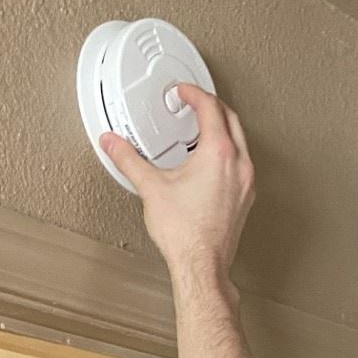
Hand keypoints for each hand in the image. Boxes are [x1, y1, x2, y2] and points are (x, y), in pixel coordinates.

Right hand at [101, 86, 255, 282]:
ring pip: (240, 141)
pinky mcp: (245, 199)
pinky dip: (228, 153)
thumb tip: (112, 143)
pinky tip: (212, 163)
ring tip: (203, 129)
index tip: (182, 92)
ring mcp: (245, 183)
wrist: (202, 265)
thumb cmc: (185, 233)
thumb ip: (129, 160)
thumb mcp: (151, 188)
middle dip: (212, 106)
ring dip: (223, 129)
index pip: (210, 108)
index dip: (193, 94)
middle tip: (195, 102)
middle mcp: (238, 165)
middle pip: (231, 119)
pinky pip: (241, 164)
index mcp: (218, 154)